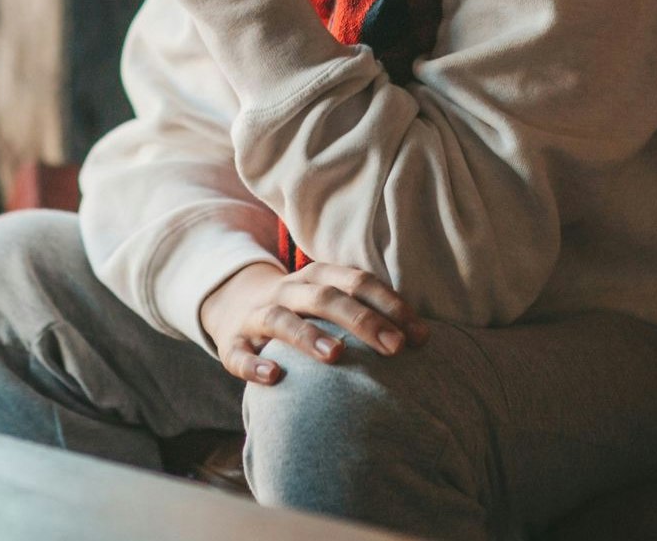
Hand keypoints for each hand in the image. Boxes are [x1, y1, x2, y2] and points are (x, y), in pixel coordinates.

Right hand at [197, 260, 430, 385]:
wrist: (234, 306)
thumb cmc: (302, 311)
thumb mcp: (329, 300)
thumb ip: (368, 312)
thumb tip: (423, 338)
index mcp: (316, 277)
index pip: (357, 281)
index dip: (389, 304)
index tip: (420, 335)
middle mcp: (287, 291)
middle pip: (324, 297)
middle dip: (361, 320)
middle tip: (394, 348)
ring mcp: (257, 316)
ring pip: (281, 320)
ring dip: (309, 335)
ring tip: (336, 356)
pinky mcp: (233, 343)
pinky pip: (239, 354)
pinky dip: (255, 365)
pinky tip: (275, 378)